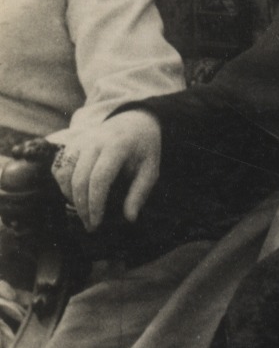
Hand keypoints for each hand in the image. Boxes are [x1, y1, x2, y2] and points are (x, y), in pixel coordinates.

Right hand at [62, 111, 161, 231]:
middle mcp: (95, 141)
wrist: (134, 121)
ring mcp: (80, 140)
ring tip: (84, 213)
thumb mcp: (151, 170)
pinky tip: (76, 197)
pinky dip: (63, 185)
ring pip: (64, 172)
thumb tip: (130, 218)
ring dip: (71, 197)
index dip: (95, 204)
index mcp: (117, 146)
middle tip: (90, 226)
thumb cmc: (144, 149)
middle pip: (80, 178)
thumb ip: (140, 193)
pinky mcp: (72, 143)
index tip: (97, 224)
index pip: (100, 178)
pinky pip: (59, 166)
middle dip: (82, 207)